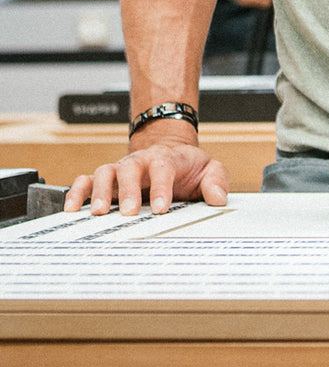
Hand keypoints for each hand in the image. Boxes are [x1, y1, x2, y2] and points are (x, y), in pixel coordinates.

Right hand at [63, 130, 229, 216]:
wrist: (170, 153)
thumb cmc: (188, 167)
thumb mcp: (209, 170)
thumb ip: (216, 181)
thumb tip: (218, 198)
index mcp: (166, 159)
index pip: (163, 168)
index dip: (161, 187)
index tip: (161, 208)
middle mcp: (140, 162)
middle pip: (130, 168)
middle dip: (128, 190)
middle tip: (129, 212)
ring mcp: (121, 170)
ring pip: (105, 172)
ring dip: (99, 191)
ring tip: (98, 212)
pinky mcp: (106, 180)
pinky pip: (86, 181)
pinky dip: (77, 192)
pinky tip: (72, 208)